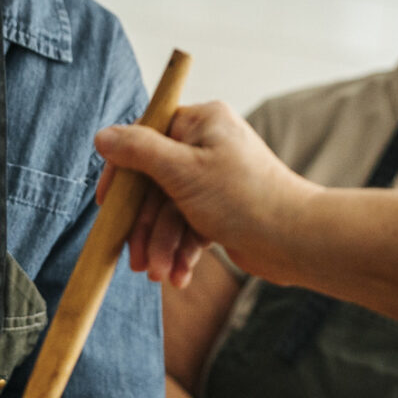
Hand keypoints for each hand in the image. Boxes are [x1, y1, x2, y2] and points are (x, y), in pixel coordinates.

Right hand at [94, 102, 319, 288]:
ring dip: (162, 244)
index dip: (122, 173)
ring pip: (168, 210)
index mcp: (201, 122)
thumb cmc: (244, 198)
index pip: (144, 137)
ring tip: (160, 273)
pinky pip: (188, 227)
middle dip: (145, 226)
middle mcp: (207, 145)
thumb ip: (139, 151)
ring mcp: (213, 179)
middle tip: (135, 259)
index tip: (108, 204)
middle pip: (154, 183)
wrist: (294, 241)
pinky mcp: (220, 209)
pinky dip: (181, 251)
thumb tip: (103, 136)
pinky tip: (179, 275)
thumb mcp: (182, 171)